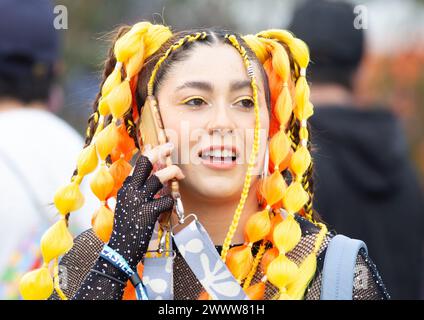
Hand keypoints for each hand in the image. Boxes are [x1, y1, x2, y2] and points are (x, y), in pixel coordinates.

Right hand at [107, 143, 184, 268]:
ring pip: (159, 177)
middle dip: (160, 151)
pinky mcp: (148, 212)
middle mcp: (130, 190)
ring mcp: (139, 200)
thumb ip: (135, 194)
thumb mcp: (126, 207)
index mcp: (125, 188)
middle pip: (146, 163)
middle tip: (170, 146)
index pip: (138, 165)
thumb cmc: (126, 230)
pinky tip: (170, 206)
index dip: (149, 153)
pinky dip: (172, 200)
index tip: (157, 146)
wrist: (120, 250)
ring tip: (180, 173)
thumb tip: (152, 181)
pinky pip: (167, 199)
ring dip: (172, 172)